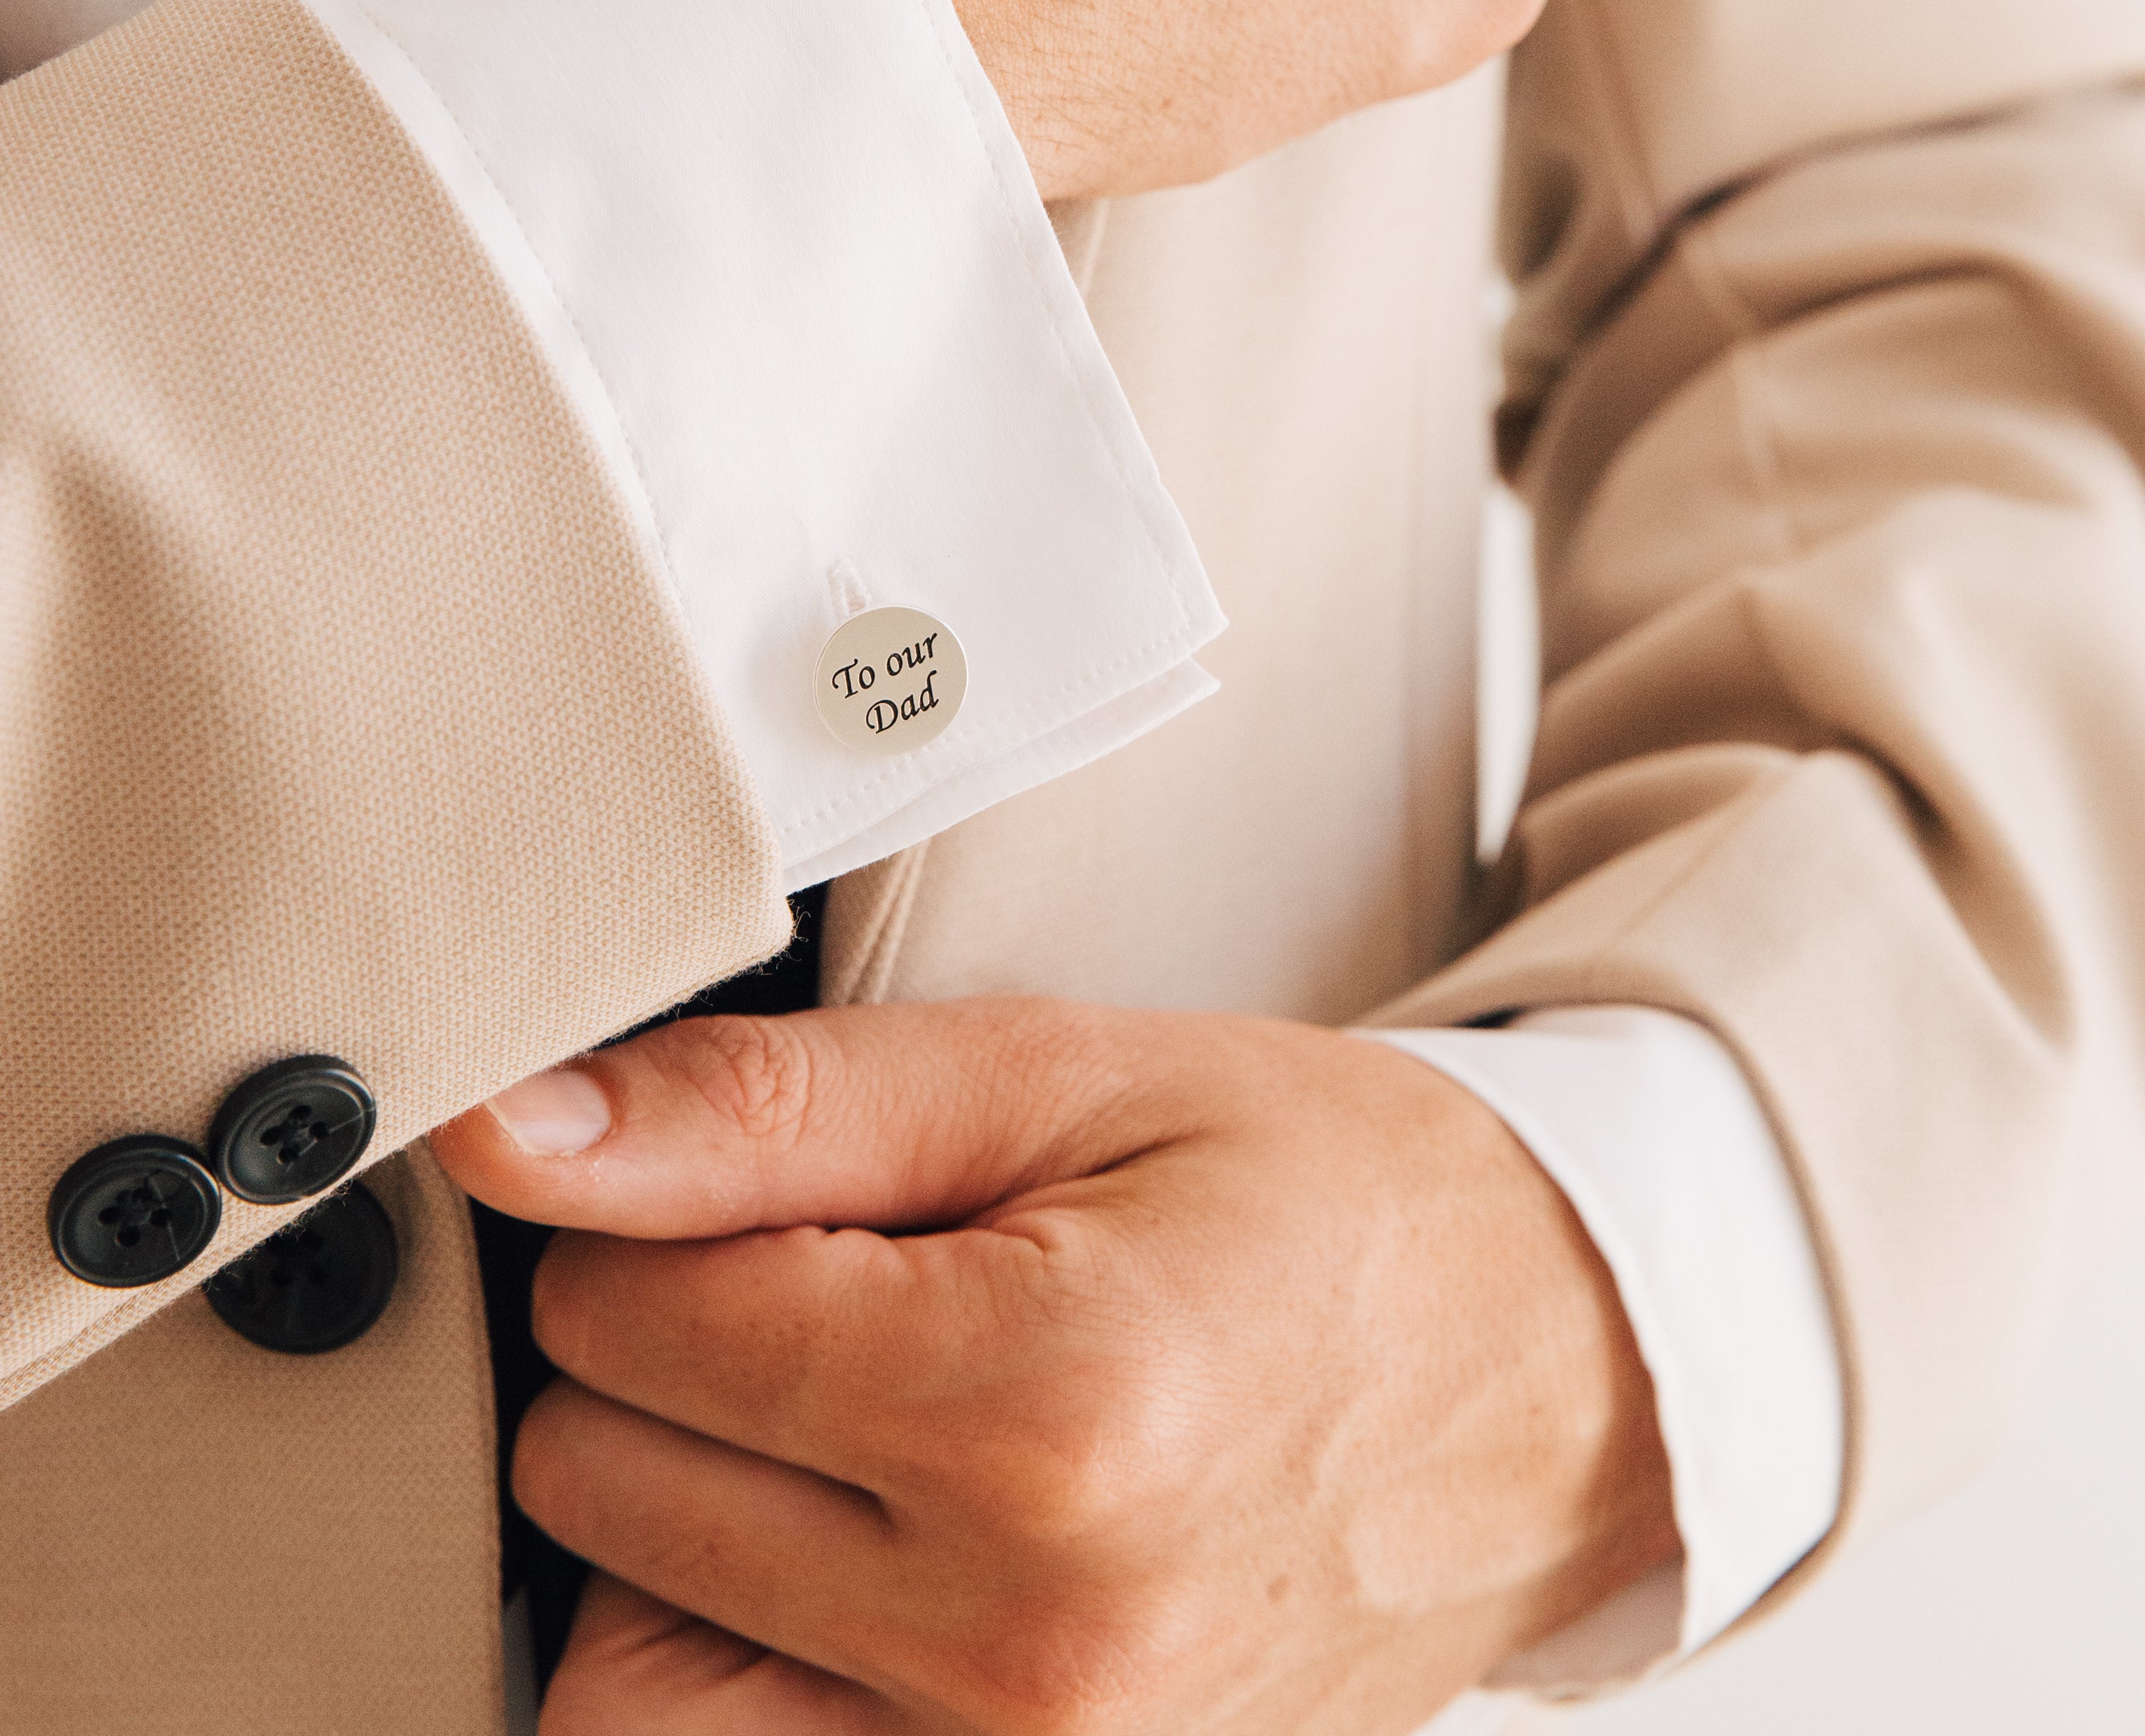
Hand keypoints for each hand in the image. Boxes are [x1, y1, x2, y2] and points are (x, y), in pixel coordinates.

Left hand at [435, 999, 1676, 1734]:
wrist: (1547, 1369)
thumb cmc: (1319, 1194)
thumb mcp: (1065, 1078)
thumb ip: (772, 1108)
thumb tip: (514, 1135)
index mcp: (1039, 1407)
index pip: (635, 1314)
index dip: (660, 1212)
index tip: (773, 1183)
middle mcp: (1025, 1637)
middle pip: (604, 1484)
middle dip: (656, 1353)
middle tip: (817, 1279)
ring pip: (623, 1678)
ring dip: (664, 1524)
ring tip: (819, 1421)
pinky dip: (734, 1657)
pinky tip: (848, 1547)